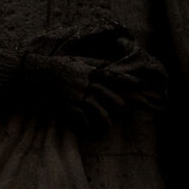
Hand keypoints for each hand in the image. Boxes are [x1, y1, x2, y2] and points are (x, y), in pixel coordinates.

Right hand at [19, 29, 167, 135]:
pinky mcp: (70, 103)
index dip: (128, 80)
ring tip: (109, 124)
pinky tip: (88, 127)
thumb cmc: (67, 64)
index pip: (114, 76)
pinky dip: (83, 122)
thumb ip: (99, 64)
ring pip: (94, 106)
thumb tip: (113, 64)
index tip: (141, 85)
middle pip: (106, 93)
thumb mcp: (85, 60)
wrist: (47, 71)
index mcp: (93, 72)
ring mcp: (79, 94)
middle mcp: (88, 83)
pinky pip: (79, 115)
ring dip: (102, 116)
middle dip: (116, 101)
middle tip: (126, 108)